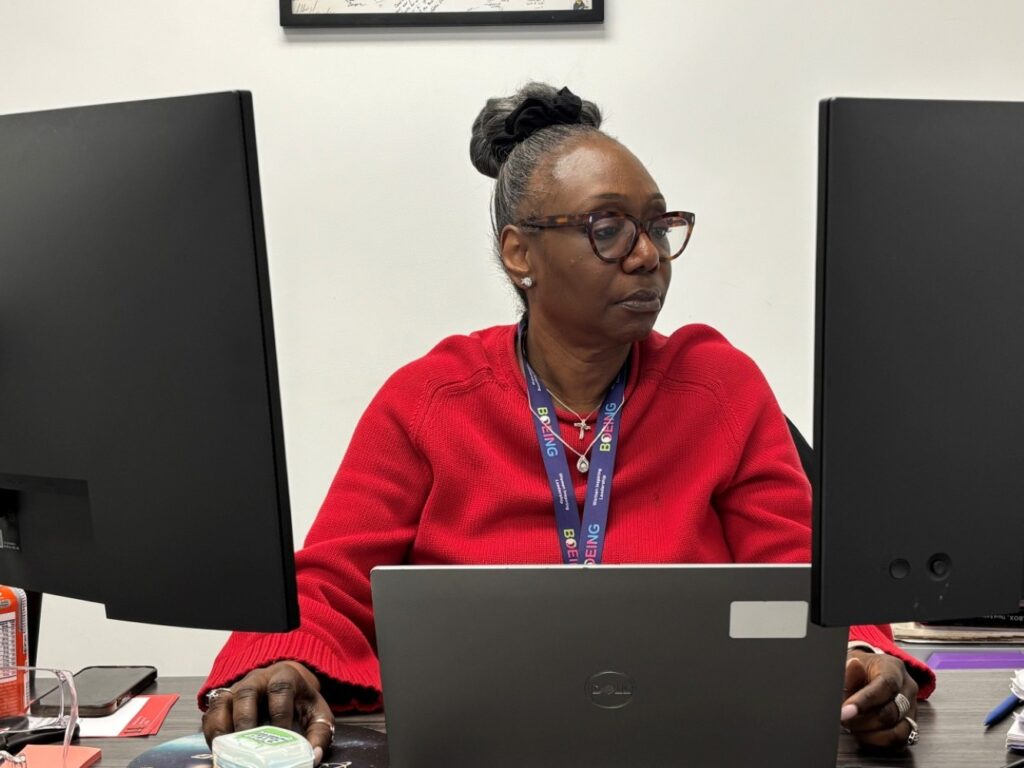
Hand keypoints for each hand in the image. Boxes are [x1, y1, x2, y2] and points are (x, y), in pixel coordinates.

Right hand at [201, 661, 334, 763]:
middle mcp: (257, 679)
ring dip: (222, 727)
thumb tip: (312, 757)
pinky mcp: (223, 701)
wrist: (286, 684)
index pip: (280, 689)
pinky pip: (210, 713)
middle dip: (246, 721)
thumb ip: (319, 734)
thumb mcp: (317, 714)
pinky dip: (211, 732)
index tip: (282, 736)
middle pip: (246, 693)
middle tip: (249, 747)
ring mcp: (236, 688)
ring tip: (227, 751)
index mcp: (284, 677)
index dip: (280, 714)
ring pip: (222, 701)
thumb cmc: (300, 702)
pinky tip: (218, 750)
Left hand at [841, 650, 918, 749]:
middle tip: (843, 720)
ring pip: (899, 731)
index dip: (864, 701)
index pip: (886, 685)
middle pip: (892, 712)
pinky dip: (879, 742)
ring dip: (872, 735)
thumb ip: (850, 672)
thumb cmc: (857, 669)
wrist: (867, 674)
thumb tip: (852, 666)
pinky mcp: (910, 725)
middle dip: (863, 721)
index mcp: (894, 668)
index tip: (845, 711)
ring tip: (853, 728)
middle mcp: (908, 688)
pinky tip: (863, 735)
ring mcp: (912, 709)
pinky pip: (900, 741)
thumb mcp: (849, 664)